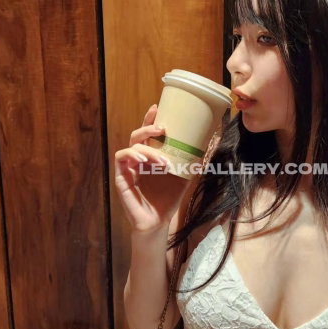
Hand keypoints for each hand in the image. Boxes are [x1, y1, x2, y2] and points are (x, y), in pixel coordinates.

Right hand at [114, 104, 190, 232]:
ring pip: (133, 145)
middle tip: (163, 128)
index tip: (157, 107)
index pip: (148, 133)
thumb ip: (190, 162)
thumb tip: (207, 147)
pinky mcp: (121, 176)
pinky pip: (121, 157)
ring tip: (162, 161)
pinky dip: (133, 155)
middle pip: (138, 134)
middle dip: (148, 126)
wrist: (158, 221)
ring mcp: (129, 167)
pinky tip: (145, 162)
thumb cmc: (168, 198)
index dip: (150, 119)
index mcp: (151, 156)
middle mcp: (138, 159)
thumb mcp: (183, 177)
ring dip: (149, 149)